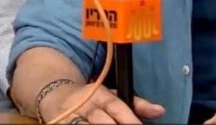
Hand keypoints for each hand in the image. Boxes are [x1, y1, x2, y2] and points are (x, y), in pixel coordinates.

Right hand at [40, 83, 165, 124]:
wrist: (55, 96)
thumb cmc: (91, 100)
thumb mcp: (111, 96)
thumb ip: (136, 104)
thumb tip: (160, 111)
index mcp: (98, 93)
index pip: (115, 105)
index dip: (128, 118)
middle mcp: (84, 103)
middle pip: (100, 118)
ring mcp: (69, 115)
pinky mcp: (59, 124)